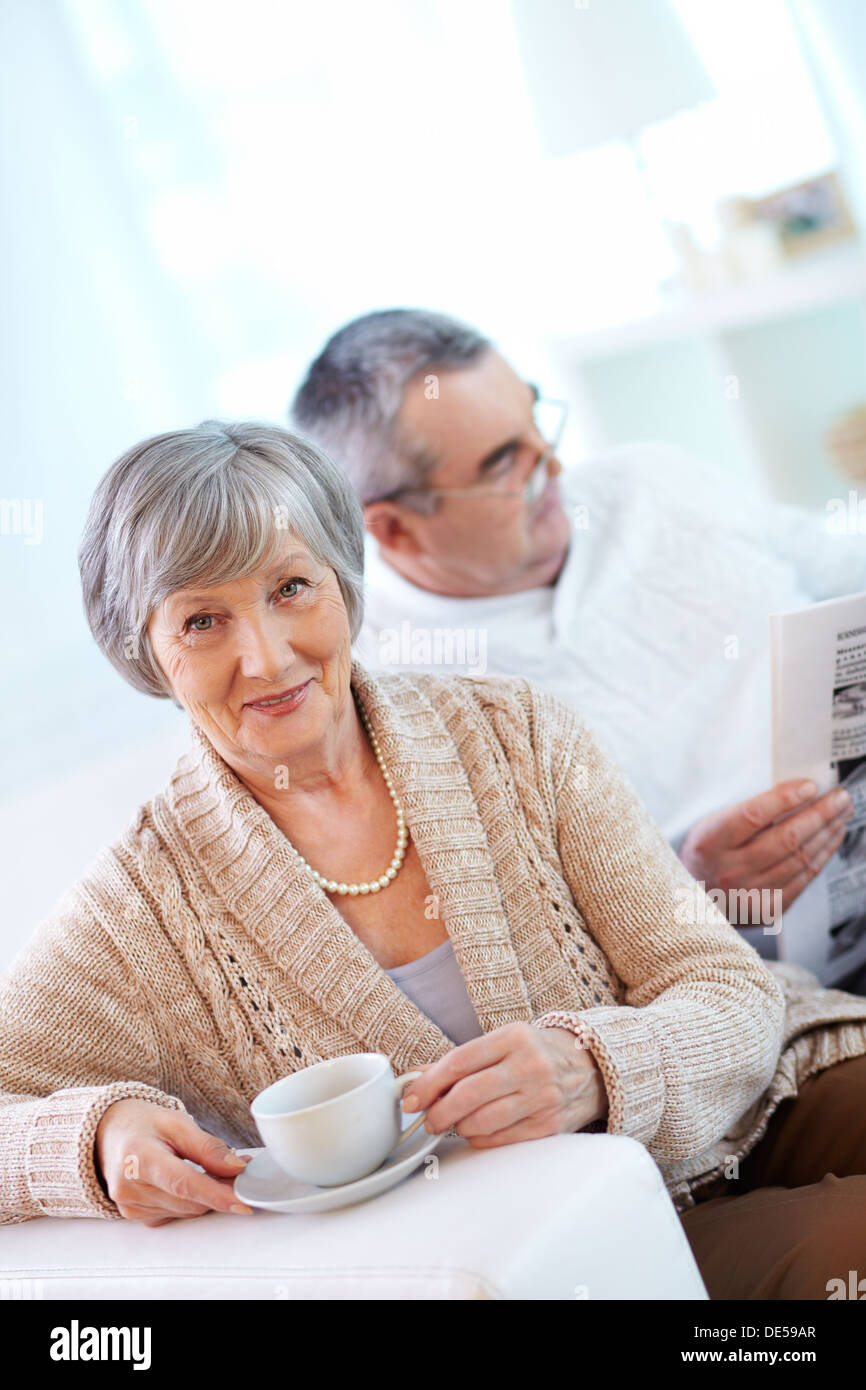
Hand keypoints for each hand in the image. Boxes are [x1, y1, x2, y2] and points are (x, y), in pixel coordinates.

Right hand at [95, 1098, 253, 1225]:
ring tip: (211, 1168)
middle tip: (238, 1168)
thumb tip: (237, 1168)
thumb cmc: (143, 1124)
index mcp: (138, 1158)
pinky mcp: (133, 1215)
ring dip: (206, 1196)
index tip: (243, 1202)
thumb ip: (208, 1147)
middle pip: (189, 1201)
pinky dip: (190, 1201)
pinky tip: (190, 1181)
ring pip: (186, 1211)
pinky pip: (174, 1215)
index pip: (183, 1183)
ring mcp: (129, 1205)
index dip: (216, 1195)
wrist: (109, 1133)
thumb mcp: (177, 1122)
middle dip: (220, 1189)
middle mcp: (129, 1187)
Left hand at [400, 1022, 606, 1146]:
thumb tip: (418, 1079)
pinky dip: (481, 1139)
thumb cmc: (535, 1053)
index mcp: (513, 1037)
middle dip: (439, 1112)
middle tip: (429, 1119)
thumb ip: (463, 1060)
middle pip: (468, 1095)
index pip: (459, 1062)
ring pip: (482, 1121)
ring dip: (459, 1127)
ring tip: (456, 1122)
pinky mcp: (549, 1126)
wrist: (590, 1068)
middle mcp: (530, 1065)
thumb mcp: (503, 1042)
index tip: (411, 1098)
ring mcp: (542, 1097)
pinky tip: (478, 1130)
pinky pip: (501, 1140)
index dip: (428, 1083)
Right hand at [679, 779, 853, 922]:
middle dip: (820, 814)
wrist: (691, 901)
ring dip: (827, 833)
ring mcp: (750, 895)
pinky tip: (832, 838)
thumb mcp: (710, 827)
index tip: (810, 786)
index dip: (785, 798)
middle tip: (841, 797)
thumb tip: (796, 792)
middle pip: (785, 838)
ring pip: (800, 859)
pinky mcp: (768, 910)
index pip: (753, 815)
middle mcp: (729, 871)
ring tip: (842, 814)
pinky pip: (804, 879)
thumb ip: (745, 812)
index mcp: (710, 843)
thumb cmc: (706, 854)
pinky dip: (823, 856)